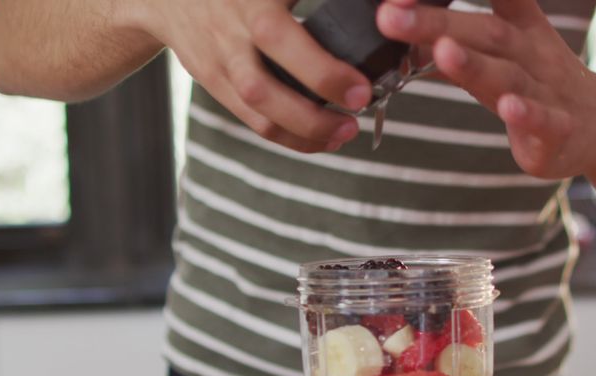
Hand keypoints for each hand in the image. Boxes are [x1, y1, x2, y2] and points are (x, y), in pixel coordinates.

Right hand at [137, 0, 372, 152]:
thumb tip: (381, 7)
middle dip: (320, 85)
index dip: (321, 58)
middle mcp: (235, 25)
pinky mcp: (215, 82)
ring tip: (346, 132)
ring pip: (261, 103)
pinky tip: (321, 141)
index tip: (359, 74)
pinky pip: (253, 120)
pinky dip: (290, 137)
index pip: (284, 27)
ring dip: (306, 126)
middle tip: (361, 100)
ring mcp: (222, 57)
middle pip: (271, 63)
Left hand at [377, 0, 595, 178]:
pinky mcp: (559, 134)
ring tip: (442, 51)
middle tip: (390, 15)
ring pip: (508, 76)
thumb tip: (399, 22)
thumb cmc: (541, 84)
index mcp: (515, 31)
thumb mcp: (502, 52)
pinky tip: (510, 108)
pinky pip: (545, 122)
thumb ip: (454, 36)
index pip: (484, 0)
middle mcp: (530, 54)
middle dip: (436, 22)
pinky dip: (527, 115)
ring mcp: (546, 92)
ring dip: (475, 64)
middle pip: (482, 33)